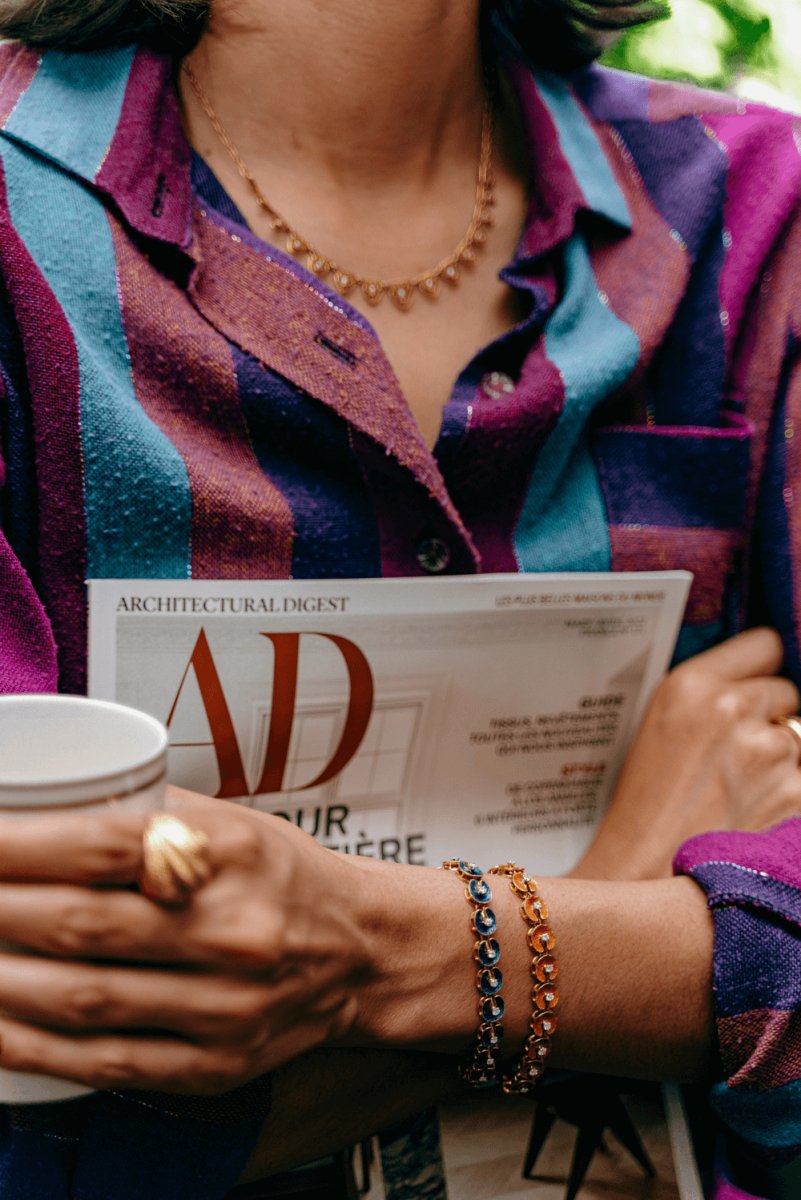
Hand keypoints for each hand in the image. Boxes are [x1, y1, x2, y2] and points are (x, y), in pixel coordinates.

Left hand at [0, 792, 375, 1093]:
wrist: (362, 950)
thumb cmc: (282, 876)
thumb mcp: (231, 821)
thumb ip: (146, 810)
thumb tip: (49, 798)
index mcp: (229, 853)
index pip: (102, 845)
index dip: (17, 845)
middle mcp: (230, 929)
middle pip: (81, 925)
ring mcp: (224, 1005)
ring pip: (83, 998)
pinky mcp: (215, 1064)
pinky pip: (106, 1061)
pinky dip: (33, 1048)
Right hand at [571, 627, 800, 880]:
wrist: (644, 879)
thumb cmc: (643, 809)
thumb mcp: (659, 727)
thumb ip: (712, 697)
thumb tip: (760, 689)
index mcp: (691, 684)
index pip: (765, 644)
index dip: (761, 672)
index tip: (754, 691)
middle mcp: (734, 707)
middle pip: (787, 693)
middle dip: (771, 719)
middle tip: (736, 758)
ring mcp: (770, 751)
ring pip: (799, 740)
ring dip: (782, 763)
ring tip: (741, 796)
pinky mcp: (796, 794)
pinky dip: (789, 799)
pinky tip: (755, 818)